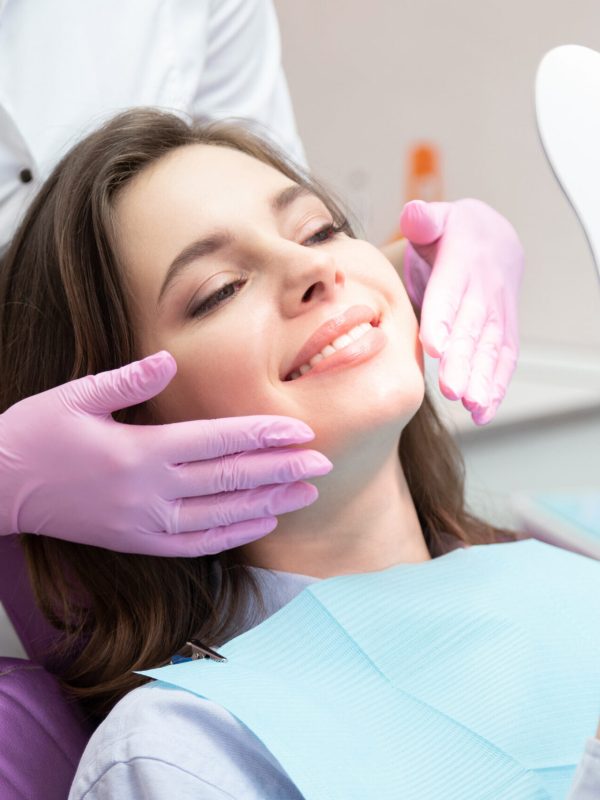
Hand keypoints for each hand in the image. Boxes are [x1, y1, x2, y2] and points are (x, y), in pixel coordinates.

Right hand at [0, 351, 331, 555]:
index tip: (301, 433)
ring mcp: (145, 524)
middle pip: (230, 480)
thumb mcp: (75, 396)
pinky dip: (233, 535)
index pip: (217, 441)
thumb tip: (169, 361)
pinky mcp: (137, 542)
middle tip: (323, 464)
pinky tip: (261, 523)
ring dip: (269, 504)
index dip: (263, 437)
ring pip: (222, 516)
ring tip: (307, 494)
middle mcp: (149, 492)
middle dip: (281, 471)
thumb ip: (128, 380)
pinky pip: (196, 545)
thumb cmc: (35, 434)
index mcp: (138, 450)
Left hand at [400, 199, 523, 424]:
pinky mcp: (504, 330)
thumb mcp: (437, 218)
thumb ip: (424, 219)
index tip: (434, 346)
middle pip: (473, 327)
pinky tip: (482, 412)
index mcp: (463, 262)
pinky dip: (496, 387)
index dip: (443, 318)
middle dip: (463, 360)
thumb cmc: (452, 234)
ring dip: (482, 379)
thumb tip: (414, 215)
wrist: (493, 238)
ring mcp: (498, 312)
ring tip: (470, 405)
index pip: (451, 292)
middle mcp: (485, 290)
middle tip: (450, 388)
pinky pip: (503, 359)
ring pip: (491, 348)